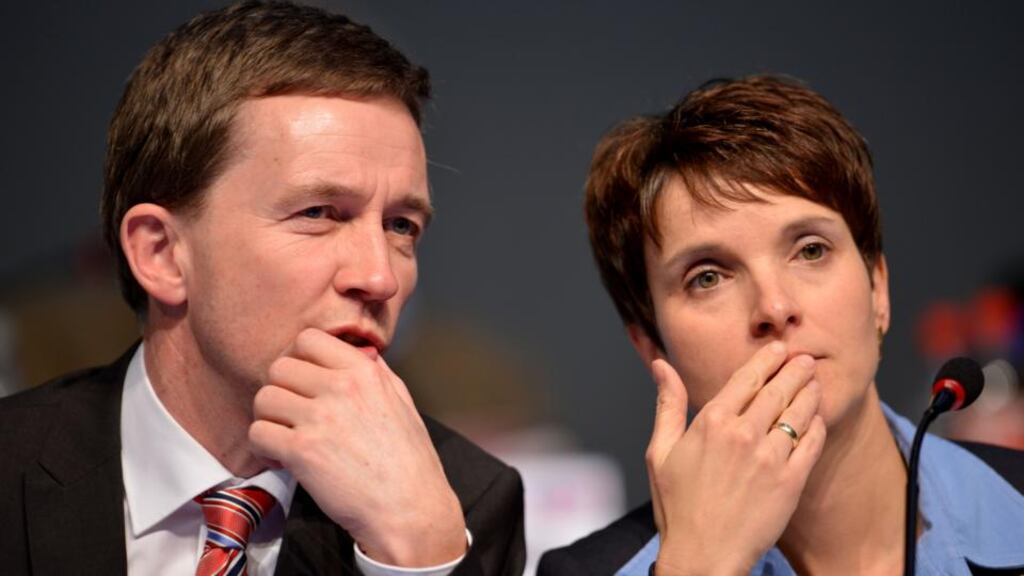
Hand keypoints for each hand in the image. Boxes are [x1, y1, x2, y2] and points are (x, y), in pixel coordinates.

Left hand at [248, 328, 466, 565]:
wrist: (409, 509)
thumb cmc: (409, 461)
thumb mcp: (402, 402)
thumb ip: (377, 372)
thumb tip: (358, 351)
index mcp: (365, 372)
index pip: (309, 339)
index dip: (301, 360)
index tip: (306, 381)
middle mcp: (340, 388)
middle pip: (280, 367)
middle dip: (282, 389)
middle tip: (292, 412)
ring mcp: (319, 418)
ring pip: (263, 397)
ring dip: (269, 417)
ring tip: (285, 434)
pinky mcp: (302, 450)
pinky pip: (258, 433)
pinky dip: (263, 446)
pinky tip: (282, 457)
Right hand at [647, 342, 826, 575]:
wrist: (703, 556)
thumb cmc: (677, 507)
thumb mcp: (660, 451)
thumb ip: (667, 404)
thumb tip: (661, 365)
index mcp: (711, 422)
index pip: (747, 378)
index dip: (766, 360)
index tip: (777, 349)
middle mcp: (743, 434)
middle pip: (777, 390)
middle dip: (795, 369)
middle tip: (806, 359)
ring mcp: (770, 458)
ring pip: (798, 412)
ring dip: (809, 392)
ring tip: (815, 381)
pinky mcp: (790, 482)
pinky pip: (811, 443)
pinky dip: (817, 426)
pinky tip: (817, 419)